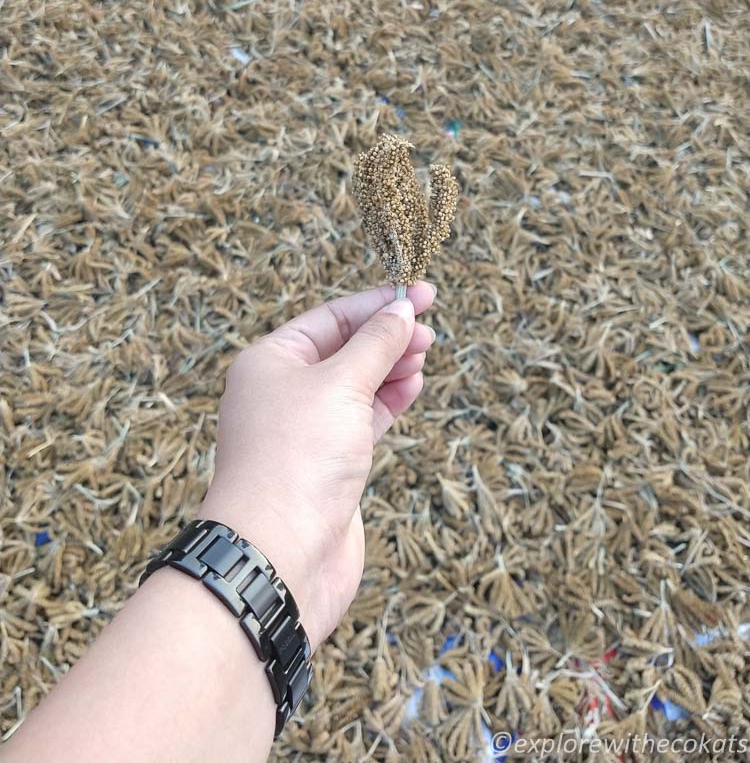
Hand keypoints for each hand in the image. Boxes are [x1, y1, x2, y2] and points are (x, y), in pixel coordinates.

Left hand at [198, 282, 436, 649]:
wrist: (280, 554)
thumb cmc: (298, 459)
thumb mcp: (341, 385)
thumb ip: (376, 344)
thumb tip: (402, 310)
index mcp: (270, 361)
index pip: (330, 317)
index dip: (377, 303)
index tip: (423, 294)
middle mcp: (283, 392)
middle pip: (343, 349)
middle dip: (387, 336)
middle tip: (430, 332)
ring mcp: (305, 430)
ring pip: (356, 385)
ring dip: (391, 368)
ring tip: (424, 356)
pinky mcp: (327, 464)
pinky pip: (362, 419)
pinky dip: (388, 401)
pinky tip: (412, 387)